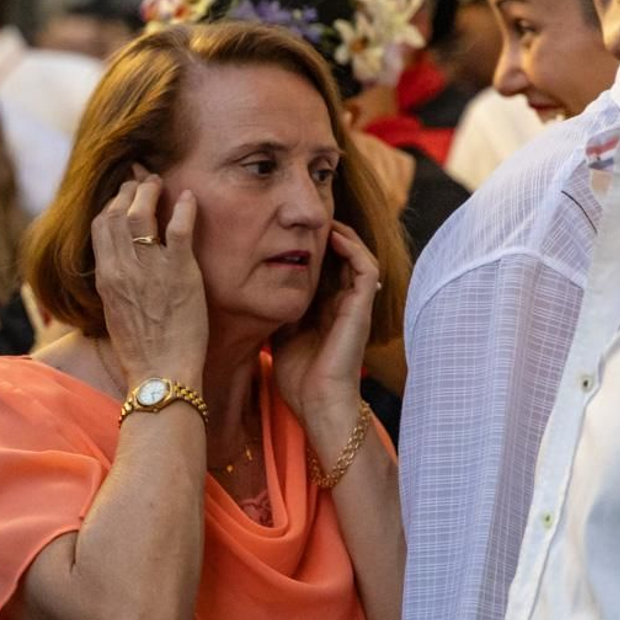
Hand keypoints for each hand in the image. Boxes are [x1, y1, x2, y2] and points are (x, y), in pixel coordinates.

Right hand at [92, 173, 206, 387]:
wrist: (160, 373)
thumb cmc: (141, 350)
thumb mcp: (115, 312)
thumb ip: (116, 283)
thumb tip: (118, 267)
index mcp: (106, 277)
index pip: (101, 225)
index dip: (112, 203)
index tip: (124, 195)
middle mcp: (122, 268)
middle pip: (117, 211)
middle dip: (129, 190)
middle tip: (143, 181)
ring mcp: (150, 268)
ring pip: (142, 212)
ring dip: (150, 191)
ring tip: (160, 184)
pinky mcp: (179, 273)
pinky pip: (179, 228)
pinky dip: (184, 208)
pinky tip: (190, 198)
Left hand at [272, 221, 378, 435]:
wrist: (317, 401)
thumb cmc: (298, 377)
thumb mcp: (278, 333)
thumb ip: (275, 310)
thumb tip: (252, 289)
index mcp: (324, 310)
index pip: (324, 269)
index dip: (312, 248)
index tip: (290, 230)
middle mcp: (342, 304)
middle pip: (342, 259)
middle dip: (328, 235)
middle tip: (307, 218)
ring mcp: (354, 305)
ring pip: (359, 257)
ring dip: (345, 236)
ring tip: (325, 220)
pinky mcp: (362, 308)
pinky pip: (367, 269)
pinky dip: (354, 249)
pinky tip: (335, 236)